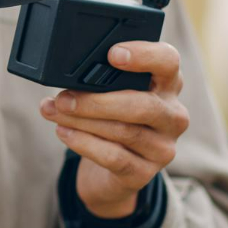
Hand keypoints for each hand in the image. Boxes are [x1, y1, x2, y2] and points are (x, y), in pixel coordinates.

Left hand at [38, 41, 189, 217]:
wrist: (111, 172)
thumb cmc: (111, 120)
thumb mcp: (112, 94)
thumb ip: (102, 80)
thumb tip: (68, 77)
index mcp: (168, 84)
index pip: (168, 62)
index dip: (144, 55)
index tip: (113, 54)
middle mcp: (172, 115)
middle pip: (143, 105)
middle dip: (97, 101)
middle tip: (64, 98)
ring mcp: (163, 147)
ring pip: (125, 131)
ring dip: (82, 121)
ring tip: (54, 111)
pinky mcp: (145, 173)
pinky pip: (114, 157)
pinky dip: (84, 143)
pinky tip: (64, 132)